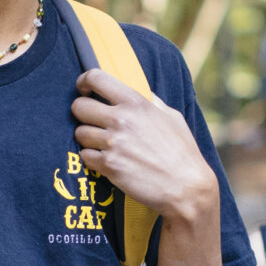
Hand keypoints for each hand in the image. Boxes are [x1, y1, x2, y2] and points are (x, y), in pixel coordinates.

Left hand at [71, 70, 217, 221]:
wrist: (187, 187)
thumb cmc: (182, 151)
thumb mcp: (171, 117)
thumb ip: (151, 101)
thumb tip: (139, 91)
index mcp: (136, 102)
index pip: (96, 78)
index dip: (84, 82)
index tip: (85, 90)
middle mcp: (121, 119)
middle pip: (79, 106)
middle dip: (82, 113)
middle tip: (92, 121)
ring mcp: (113, 143)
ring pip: (80, 133)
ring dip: (87, 138)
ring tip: (103, 144)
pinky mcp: (109, 165)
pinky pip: (85, 156)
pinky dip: (93, 158)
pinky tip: (107, 160)